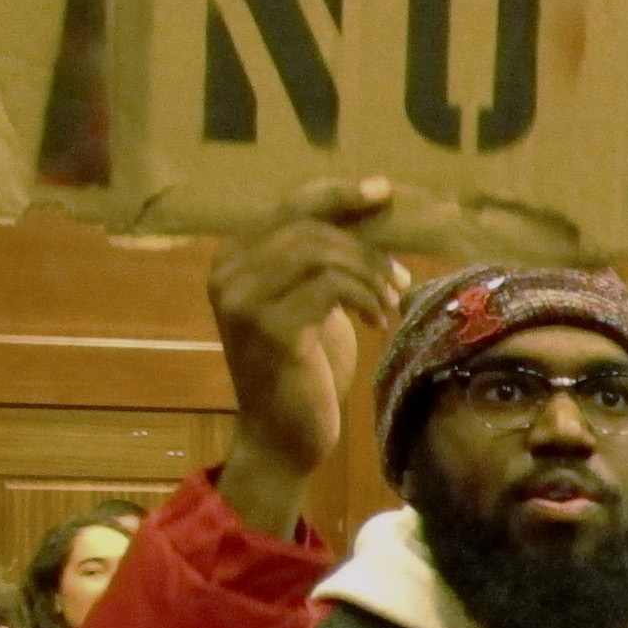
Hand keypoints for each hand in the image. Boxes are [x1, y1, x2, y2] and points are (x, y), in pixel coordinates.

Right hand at [209, 178, 409, 533]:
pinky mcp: (270, 327)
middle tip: (398, 278)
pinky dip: (364, 298)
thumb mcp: (314, 303)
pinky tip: (377, 321)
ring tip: (389, 303)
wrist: (283, 435)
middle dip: (365, 248)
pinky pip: (329, 288)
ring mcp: (243, 299)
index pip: (290, 207)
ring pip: (320, 253)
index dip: (338, 194)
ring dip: (368, 274)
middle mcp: (228, 271)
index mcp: (234, 258)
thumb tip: (373, 215)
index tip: (384, 192)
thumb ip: (325, 262)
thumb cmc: (305, 369)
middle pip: (309, 227)